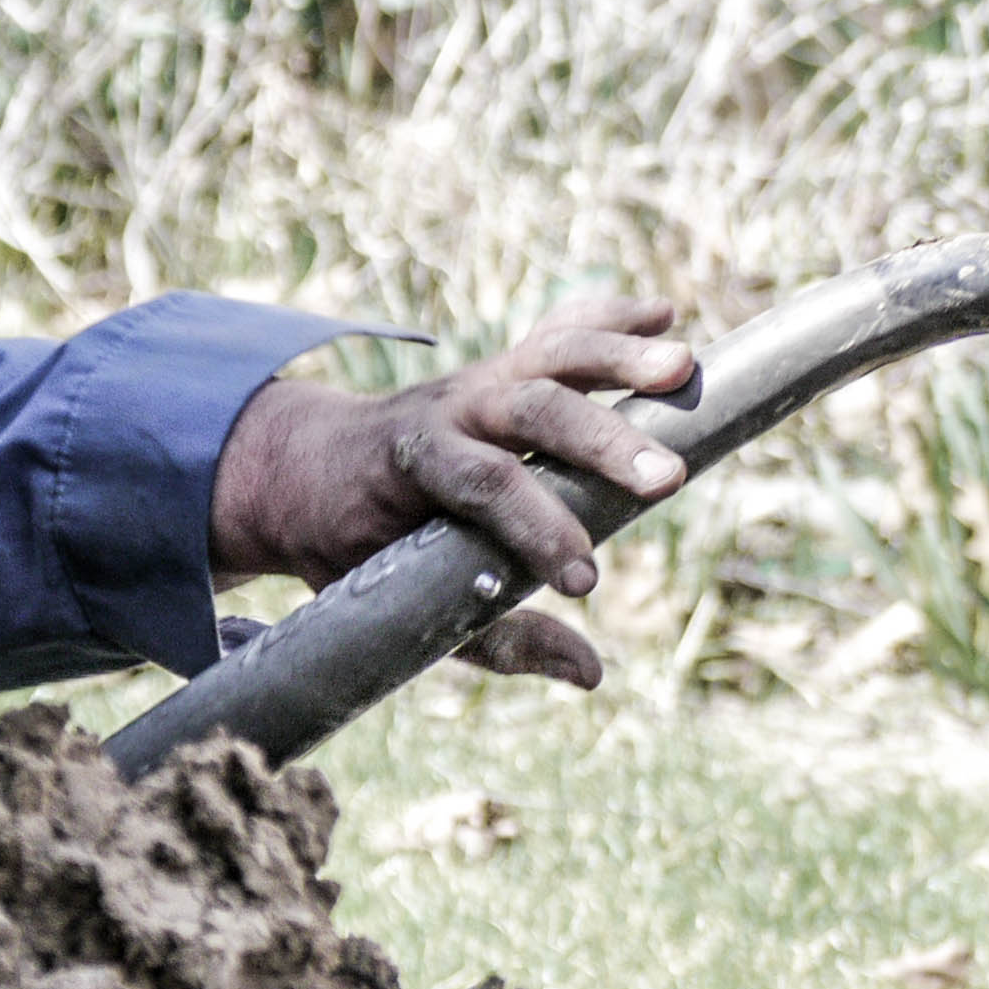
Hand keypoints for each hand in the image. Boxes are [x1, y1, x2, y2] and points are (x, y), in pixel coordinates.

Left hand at [206, 295, 694, 689]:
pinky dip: (606, 319)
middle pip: (526, 408)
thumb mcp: (398, 602)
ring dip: (616, 358)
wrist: (304, 466)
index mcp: (408, 463)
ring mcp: (478, 381)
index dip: (536, 527)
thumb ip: (494, 636)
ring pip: (548, 356)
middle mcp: (446, 408)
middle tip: (667, 480)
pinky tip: (664, 315)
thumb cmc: (354, 545)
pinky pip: (557, 334)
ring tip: (683, 369)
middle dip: (598, 441)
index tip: (587, 581)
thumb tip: (590, 673)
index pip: (480, 484)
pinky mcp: (504, 370)